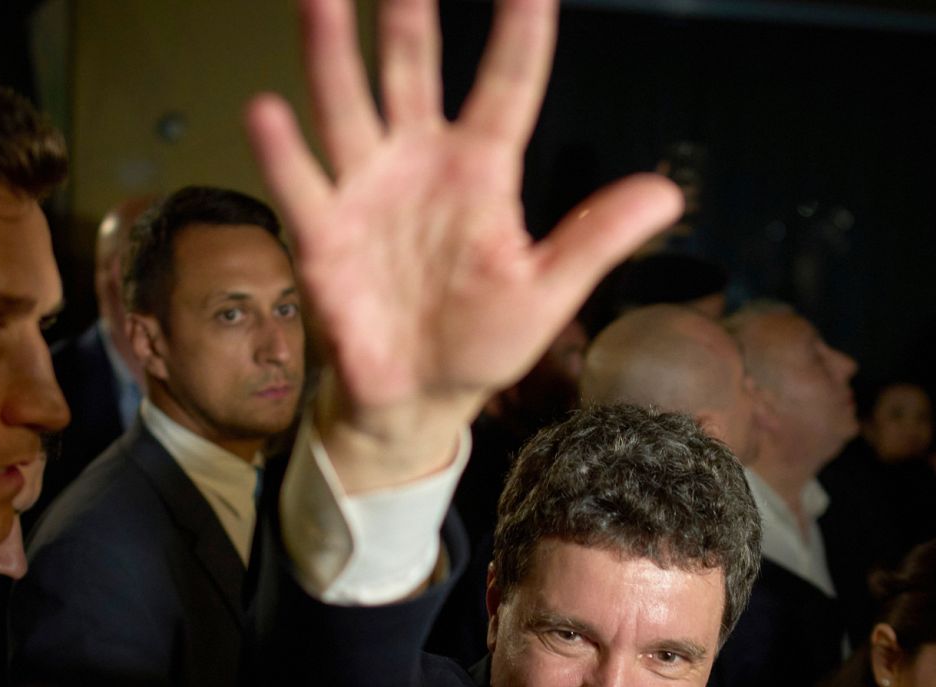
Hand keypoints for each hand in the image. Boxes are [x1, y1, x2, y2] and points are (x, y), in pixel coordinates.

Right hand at [245, 0, 680, 490]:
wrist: (420, 397)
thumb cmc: (484, 338)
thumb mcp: (548, 291)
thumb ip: (597, 239)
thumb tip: (668, 194)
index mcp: (482, 170)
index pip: (507, 86)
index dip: (520, 33)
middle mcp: (419, 163)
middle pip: (414, 73)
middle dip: (409, 18)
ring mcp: (366, 190)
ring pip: (347, 108)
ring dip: (332, 55)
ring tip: (322, 0)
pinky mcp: (323, 232)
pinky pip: (301, 184)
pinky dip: (282, 151)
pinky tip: (266, 110)